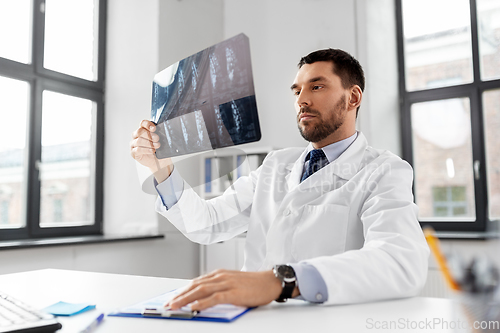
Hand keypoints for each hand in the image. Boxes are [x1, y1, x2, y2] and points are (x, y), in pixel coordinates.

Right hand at [130, 120, 172, 182]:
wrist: (159, 161)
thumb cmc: (159, 149)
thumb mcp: (161, 140)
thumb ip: (160, 134)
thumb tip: (164, 131)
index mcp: (143, 130)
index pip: (142, 123)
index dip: (147, 124)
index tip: (154, 128)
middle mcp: (136, 136)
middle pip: (140, 131)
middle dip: (149, 135)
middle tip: (157, 138)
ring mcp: (133, 144)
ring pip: (138, 141)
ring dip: (149, 143)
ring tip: (157, 146)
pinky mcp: (133, 152)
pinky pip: (138, 150)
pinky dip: (146, 150)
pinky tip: (152, 150)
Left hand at [166, 269, 284, 310]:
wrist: (270, 282)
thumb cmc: (254, 284)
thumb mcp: (233, 282)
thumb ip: (220, 287)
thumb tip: (205, 298)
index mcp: (220, 274)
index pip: (196, 282)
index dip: (183, 290)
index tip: (173, 298)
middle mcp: (221, 276)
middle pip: (195, 285)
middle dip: (180, 295)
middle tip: (168, 304)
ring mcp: (227, 283)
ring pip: (201, 290)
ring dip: (186, 299)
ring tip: (175, 306)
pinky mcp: (233, 292)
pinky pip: (214, 298)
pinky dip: (202, 303)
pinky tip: (194, 307)